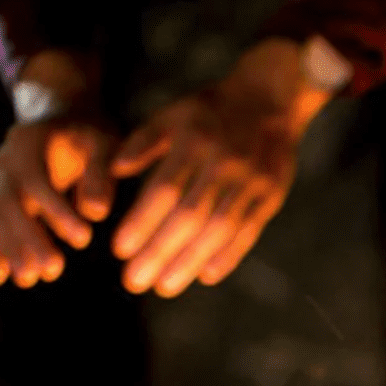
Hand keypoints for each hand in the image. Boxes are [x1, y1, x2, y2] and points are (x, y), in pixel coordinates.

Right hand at [0, 118, 115, 287]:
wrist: (60, 117)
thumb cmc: (88, 134)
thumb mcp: (102, 143)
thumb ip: (100, 174)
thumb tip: (96, 212)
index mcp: (29, 144)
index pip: (38, 180)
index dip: (57, 211)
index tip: (84, 239)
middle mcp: (6, 162)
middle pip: (11, 203)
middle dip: (30, 239)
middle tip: (53, 270)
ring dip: (11, 250)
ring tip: (29, 280)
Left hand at [110, 39, 330, 296]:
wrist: (270, 99)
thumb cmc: (210, 111)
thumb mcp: (173, 114)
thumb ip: (143, 142)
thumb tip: (113, 171)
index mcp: (194, 141)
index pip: (164, 189)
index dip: (142, 222)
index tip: (119, 251)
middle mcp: (224, 163)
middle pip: (190, 216)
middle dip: (160, 252)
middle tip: (134, 281)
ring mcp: (252, 182)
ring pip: (219, 230)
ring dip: (190, 262)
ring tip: (165, 286)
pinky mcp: (271, 196)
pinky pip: (249, 232)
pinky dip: (229, 256)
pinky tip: (206, 276)